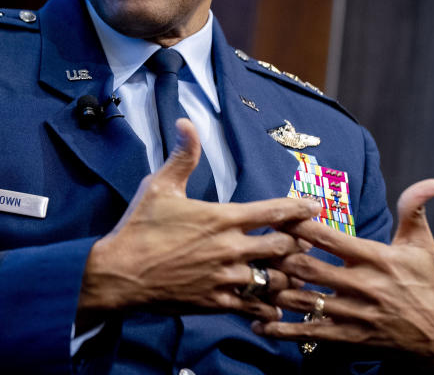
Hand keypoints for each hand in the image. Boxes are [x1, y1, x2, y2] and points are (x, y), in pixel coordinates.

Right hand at [78, 119, 320, 322]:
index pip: (273, 211)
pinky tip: (273, 308)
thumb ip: (182, 156)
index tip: (314, 207)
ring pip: (275, 281)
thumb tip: (186, 123)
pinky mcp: (216, 303)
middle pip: (283, 247)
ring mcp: (226, 278)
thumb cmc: (139, 227)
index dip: (298, 208)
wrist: (120, 273)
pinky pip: (255, 309)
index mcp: (222, 218)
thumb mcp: (159, 185)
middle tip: (305, 243)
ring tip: (294, 275)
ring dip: (287, 277)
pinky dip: (268, 309)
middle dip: (297, 244)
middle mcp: (231, 249)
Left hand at [254, 179, 433, 368]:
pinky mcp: (348, 338)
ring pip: (302, 300)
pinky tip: (259, 324)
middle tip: (253, 246)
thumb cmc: (426, 284)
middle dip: (277, 256)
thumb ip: (414, 211)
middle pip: (307, 268)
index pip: (328, 237)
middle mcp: (361, 286)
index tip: (275, 214)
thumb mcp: (422, 246)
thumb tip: (431, 182)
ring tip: (248, 279)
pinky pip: (308, 333)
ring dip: (273, 290)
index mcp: (374, 259)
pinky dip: (281, 329)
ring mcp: (352, 314)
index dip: (298, 224)